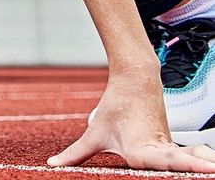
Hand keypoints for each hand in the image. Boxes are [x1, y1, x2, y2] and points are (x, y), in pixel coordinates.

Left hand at [49, 70, 214, 171]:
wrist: (136, 82)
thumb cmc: (115, 106)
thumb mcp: (93, 134)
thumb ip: (75, 153)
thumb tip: (53, 164)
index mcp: (141, 151)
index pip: (166, 163)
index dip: (186, 166)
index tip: (206, 168)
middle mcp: (158, 152)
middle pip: (181, 166)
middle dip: (196, 169)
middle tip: (213, 172)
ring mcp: (168, 149)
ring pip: (187, 160)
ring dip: (200, 164)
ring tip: (214, 169)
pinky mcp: (171, 147)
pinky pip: (186, 159)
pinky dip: (198, 162)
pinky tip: (210, 166)